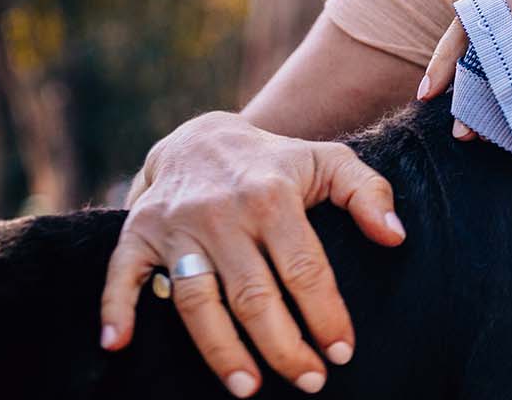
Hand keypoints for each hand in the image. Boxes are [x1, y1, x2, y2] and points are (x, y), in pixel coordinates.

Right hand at [100, 111, 406, 396]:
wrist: (202, 137)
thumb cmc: (277, 162)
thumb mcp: (330, 162)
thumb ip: (369, 194)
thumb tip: (396, 238)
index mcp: (273, 196)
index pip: (304, 267)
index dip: (325, 314)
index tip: (342, 351)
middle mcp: (223, 213)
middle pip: (253, 295)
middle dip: (282, 346)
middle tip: (309, 381)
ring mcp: (176, 225)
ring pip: (197, 300)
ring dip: (220, 349)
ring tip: (248, 388)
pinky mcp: (137, 233)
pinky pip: (121, 275)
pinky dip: (115, 309)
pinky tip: (118, 345)